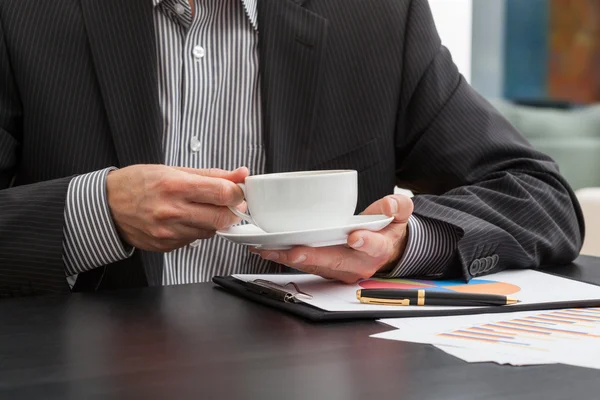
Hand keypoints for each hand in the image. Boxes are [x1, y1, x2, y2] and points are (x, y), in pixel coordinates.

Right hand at [106, 164, 247, 251]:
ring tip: (200, 208)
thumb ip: (211, 174)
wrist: (106, 207)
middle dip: (231, 210)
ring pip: (211, 231)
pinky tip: (185, 219)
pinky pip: (195, 239)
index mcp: (175, 186)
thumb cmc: (137, 184)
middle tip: (228, 203)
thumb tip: (240, 175)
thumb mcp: (173, 169)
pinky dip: (197, 229)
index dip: (237, 193)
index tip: (237, 191)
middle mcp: (172, 211)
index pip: (222, 193)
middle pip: (222, 218)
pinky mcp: (167, 246)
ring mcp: (169, 232)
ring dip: (214, 220)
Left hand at [252, 195, 412, 282]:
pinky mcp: (324, 269)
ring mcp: (340, 270)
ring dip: (290, 259)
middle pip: (335, 262)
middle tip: (293, 250)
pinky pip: (304, 265)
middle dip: (312, 257)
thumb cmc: (386, 229)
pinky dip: (285, 257)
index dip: (365, 242)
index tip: (354, 236)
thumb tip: (390, 205)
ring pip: (315, 266)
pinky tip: (267, 248)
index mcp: (379, 250)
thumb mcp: (399, 214)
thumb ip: (398, 207)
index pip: (374, 248)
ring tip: (269, 249)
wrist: (384, 248)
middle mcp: (358, 265)